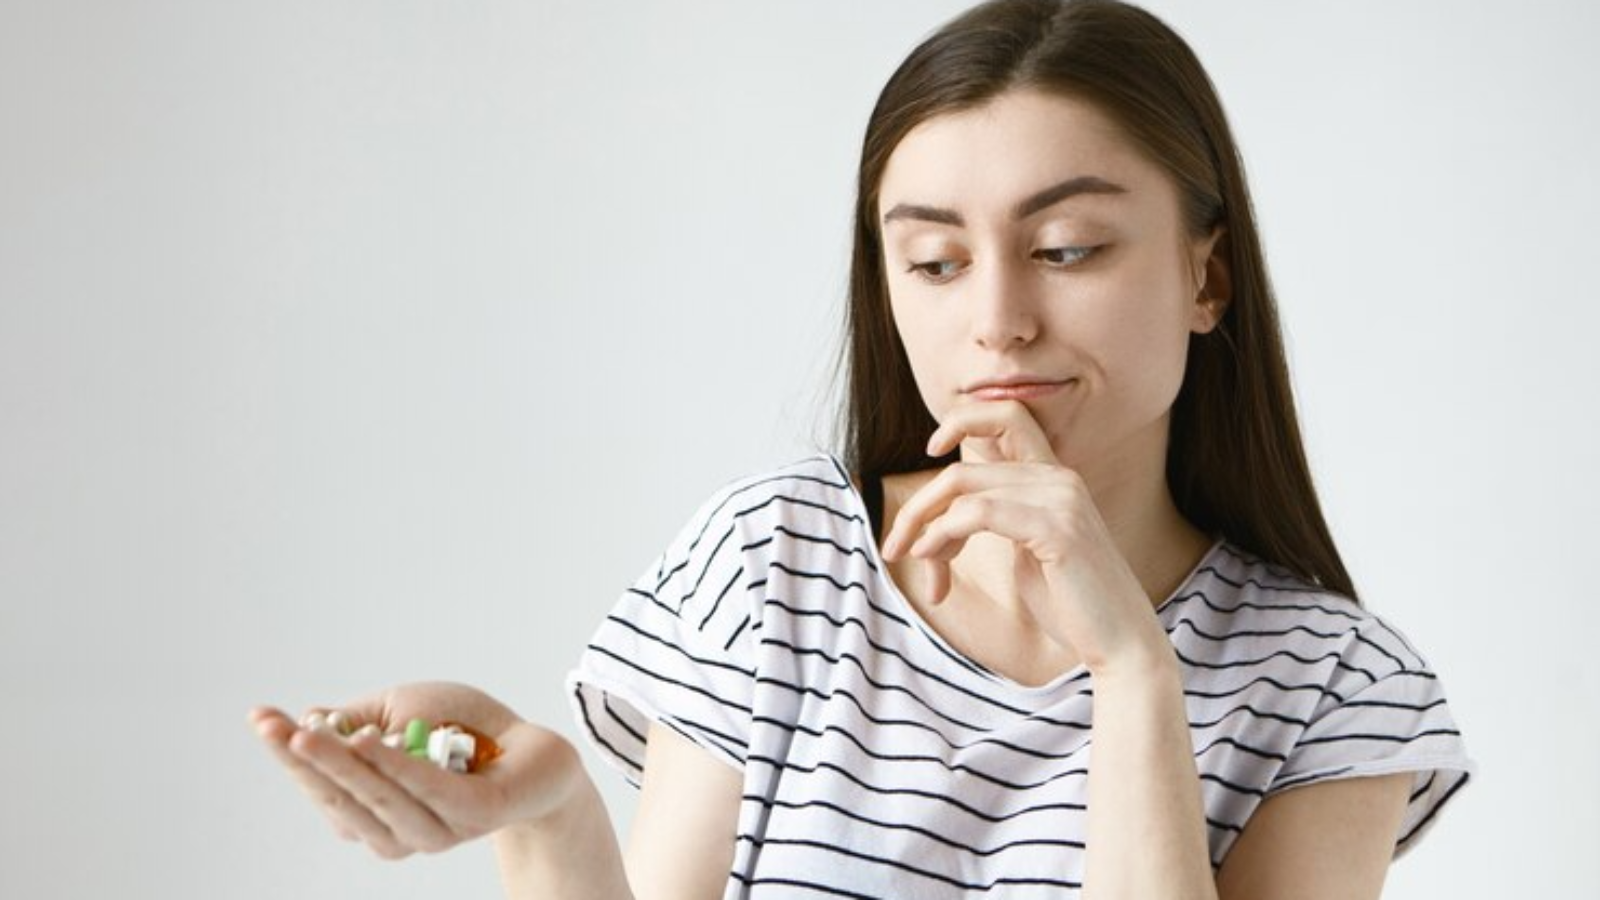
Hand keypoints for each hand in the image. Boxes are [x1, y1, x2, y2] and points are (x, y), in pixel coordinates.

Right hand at [249, 681, 580, 858]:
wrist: (537, 750)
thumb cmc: (463, 731)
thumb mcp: (401, 713)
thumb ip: (357, 722)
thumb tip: (309, 719)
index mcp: (374, 813)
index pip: (322, 789)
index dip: (290, 756)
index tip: (260, 718)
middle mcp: (399, 832)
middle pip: (343, 800)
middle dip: (305, 762)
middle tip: (277, 727)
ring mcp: (438, 829)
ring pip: (380, 800)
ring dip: (343, 766)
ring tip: (312, 734)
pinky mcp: (475, 814)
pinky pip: (430, 792)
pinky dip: (397, 768)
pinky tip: (371, 743)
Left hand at [878, 399, 1168, 674]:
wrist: (1122, 644)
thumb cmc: (1072, 604)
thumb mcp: (1026, 552)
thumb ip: (998, 520)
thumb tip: (948, 514)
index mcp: (1054, 477)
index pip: (1008, 415)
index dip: (963, 419)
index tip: (930, 449)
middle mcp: (1059, 478)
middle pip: (962, 469)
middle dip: (919, 507)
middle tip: (894, 546)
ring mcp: (1061, 499)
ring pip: (962, 488)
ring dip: (924, 526)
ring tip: (913, 563)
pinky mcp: (1057, 528)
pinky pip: (978, 514)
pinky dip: (943, 535)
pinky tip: (933, 561)